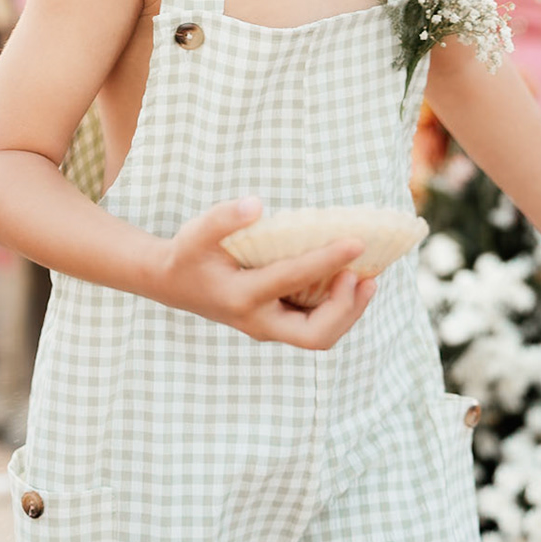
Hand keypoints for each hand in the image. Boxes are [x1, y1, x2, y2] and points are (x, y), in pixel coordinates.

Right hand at [150, 198, 377, 350]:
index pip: (292, 280)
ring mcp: (268, 328)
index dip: (327, 260)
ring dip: (348, 311)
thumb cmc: (188, 253)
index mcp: (240, 296)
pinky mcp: (276, 325)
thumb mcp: (196, 231)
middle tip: (363, 276)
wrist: (172, 284)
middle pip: (314, 335)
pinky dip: (339, 309)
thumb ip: (224, 218)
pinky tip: (352, 282)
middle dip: (345, 309)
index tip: (357, 241)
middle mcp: (257, 321)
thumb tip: (258, 204)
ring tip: (368, 279)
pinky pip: (315, 327)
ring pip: (319, 336)